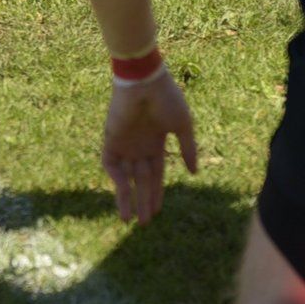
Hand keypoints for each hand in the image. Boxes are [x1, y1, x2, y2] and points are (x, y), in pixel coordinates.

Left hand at [100, 67, 198, 224]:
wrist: (145, 80)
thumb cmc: (166, 98)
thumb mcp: (183, 126)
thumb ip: (188, 149)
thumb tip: (194, 172)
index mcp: (156, 142)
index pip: (156, 173)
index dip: (157, 192)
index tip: (157, 211)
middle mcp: (139, 146)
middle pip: (141, 180)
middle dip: (143, 201)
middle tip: (144, 223)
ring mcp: (124, 144)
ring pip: (125, 178)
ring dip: (127, 198)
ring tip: (131, 220)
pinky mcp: (111, 140)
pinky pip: (111, 165)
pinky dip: (117, 182)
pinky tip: (123, 197)